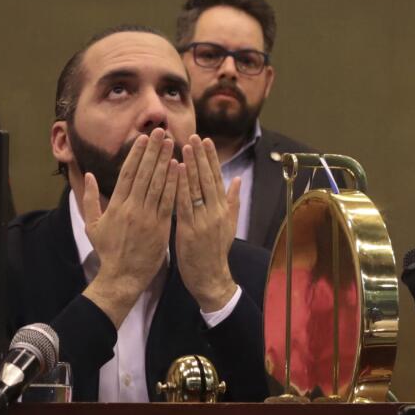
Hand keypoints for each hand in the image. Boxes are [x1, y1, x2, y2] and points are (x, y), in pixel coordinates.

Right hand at [81, 128, 178, 327]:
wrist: (122, 277)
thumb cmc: (108, 252)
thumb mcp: (92, 225)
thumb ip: (90, 199)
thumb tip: (89, 175)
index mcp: (116, 206)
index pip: (127, 173)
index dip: (136, 154)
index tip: (143, 138)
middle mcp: (132, 208)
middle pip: (144, 173)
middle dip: (153, 151)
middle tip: (161, 132)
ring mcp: (147, 217)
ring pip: (158, 184)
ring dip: (165, 162)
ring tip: (172, 144)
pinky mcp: (161, 227)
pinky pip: (169, 201)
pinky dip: (174, 184)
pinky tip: (180, 169)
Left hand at [175, 134, 240, 312]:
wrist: (210, 279)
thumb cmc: (215, 252)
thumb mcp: (228, 226)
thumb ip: (232, 201)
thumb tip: (238, 179)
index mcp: (223, 210)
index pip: (217, 178)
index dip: (211, 159)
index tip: (206, 140)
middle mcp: (215, 212)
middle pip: (208, 179)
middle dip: (201, 156)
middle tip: (194, 136)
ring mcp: (203, 220)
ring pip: (197, 188)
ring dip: (191, 166)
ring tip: (185, 146)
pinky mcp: (189, 229)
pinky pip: (184, 204)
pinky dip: (181, 186)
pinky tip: (177, 172)